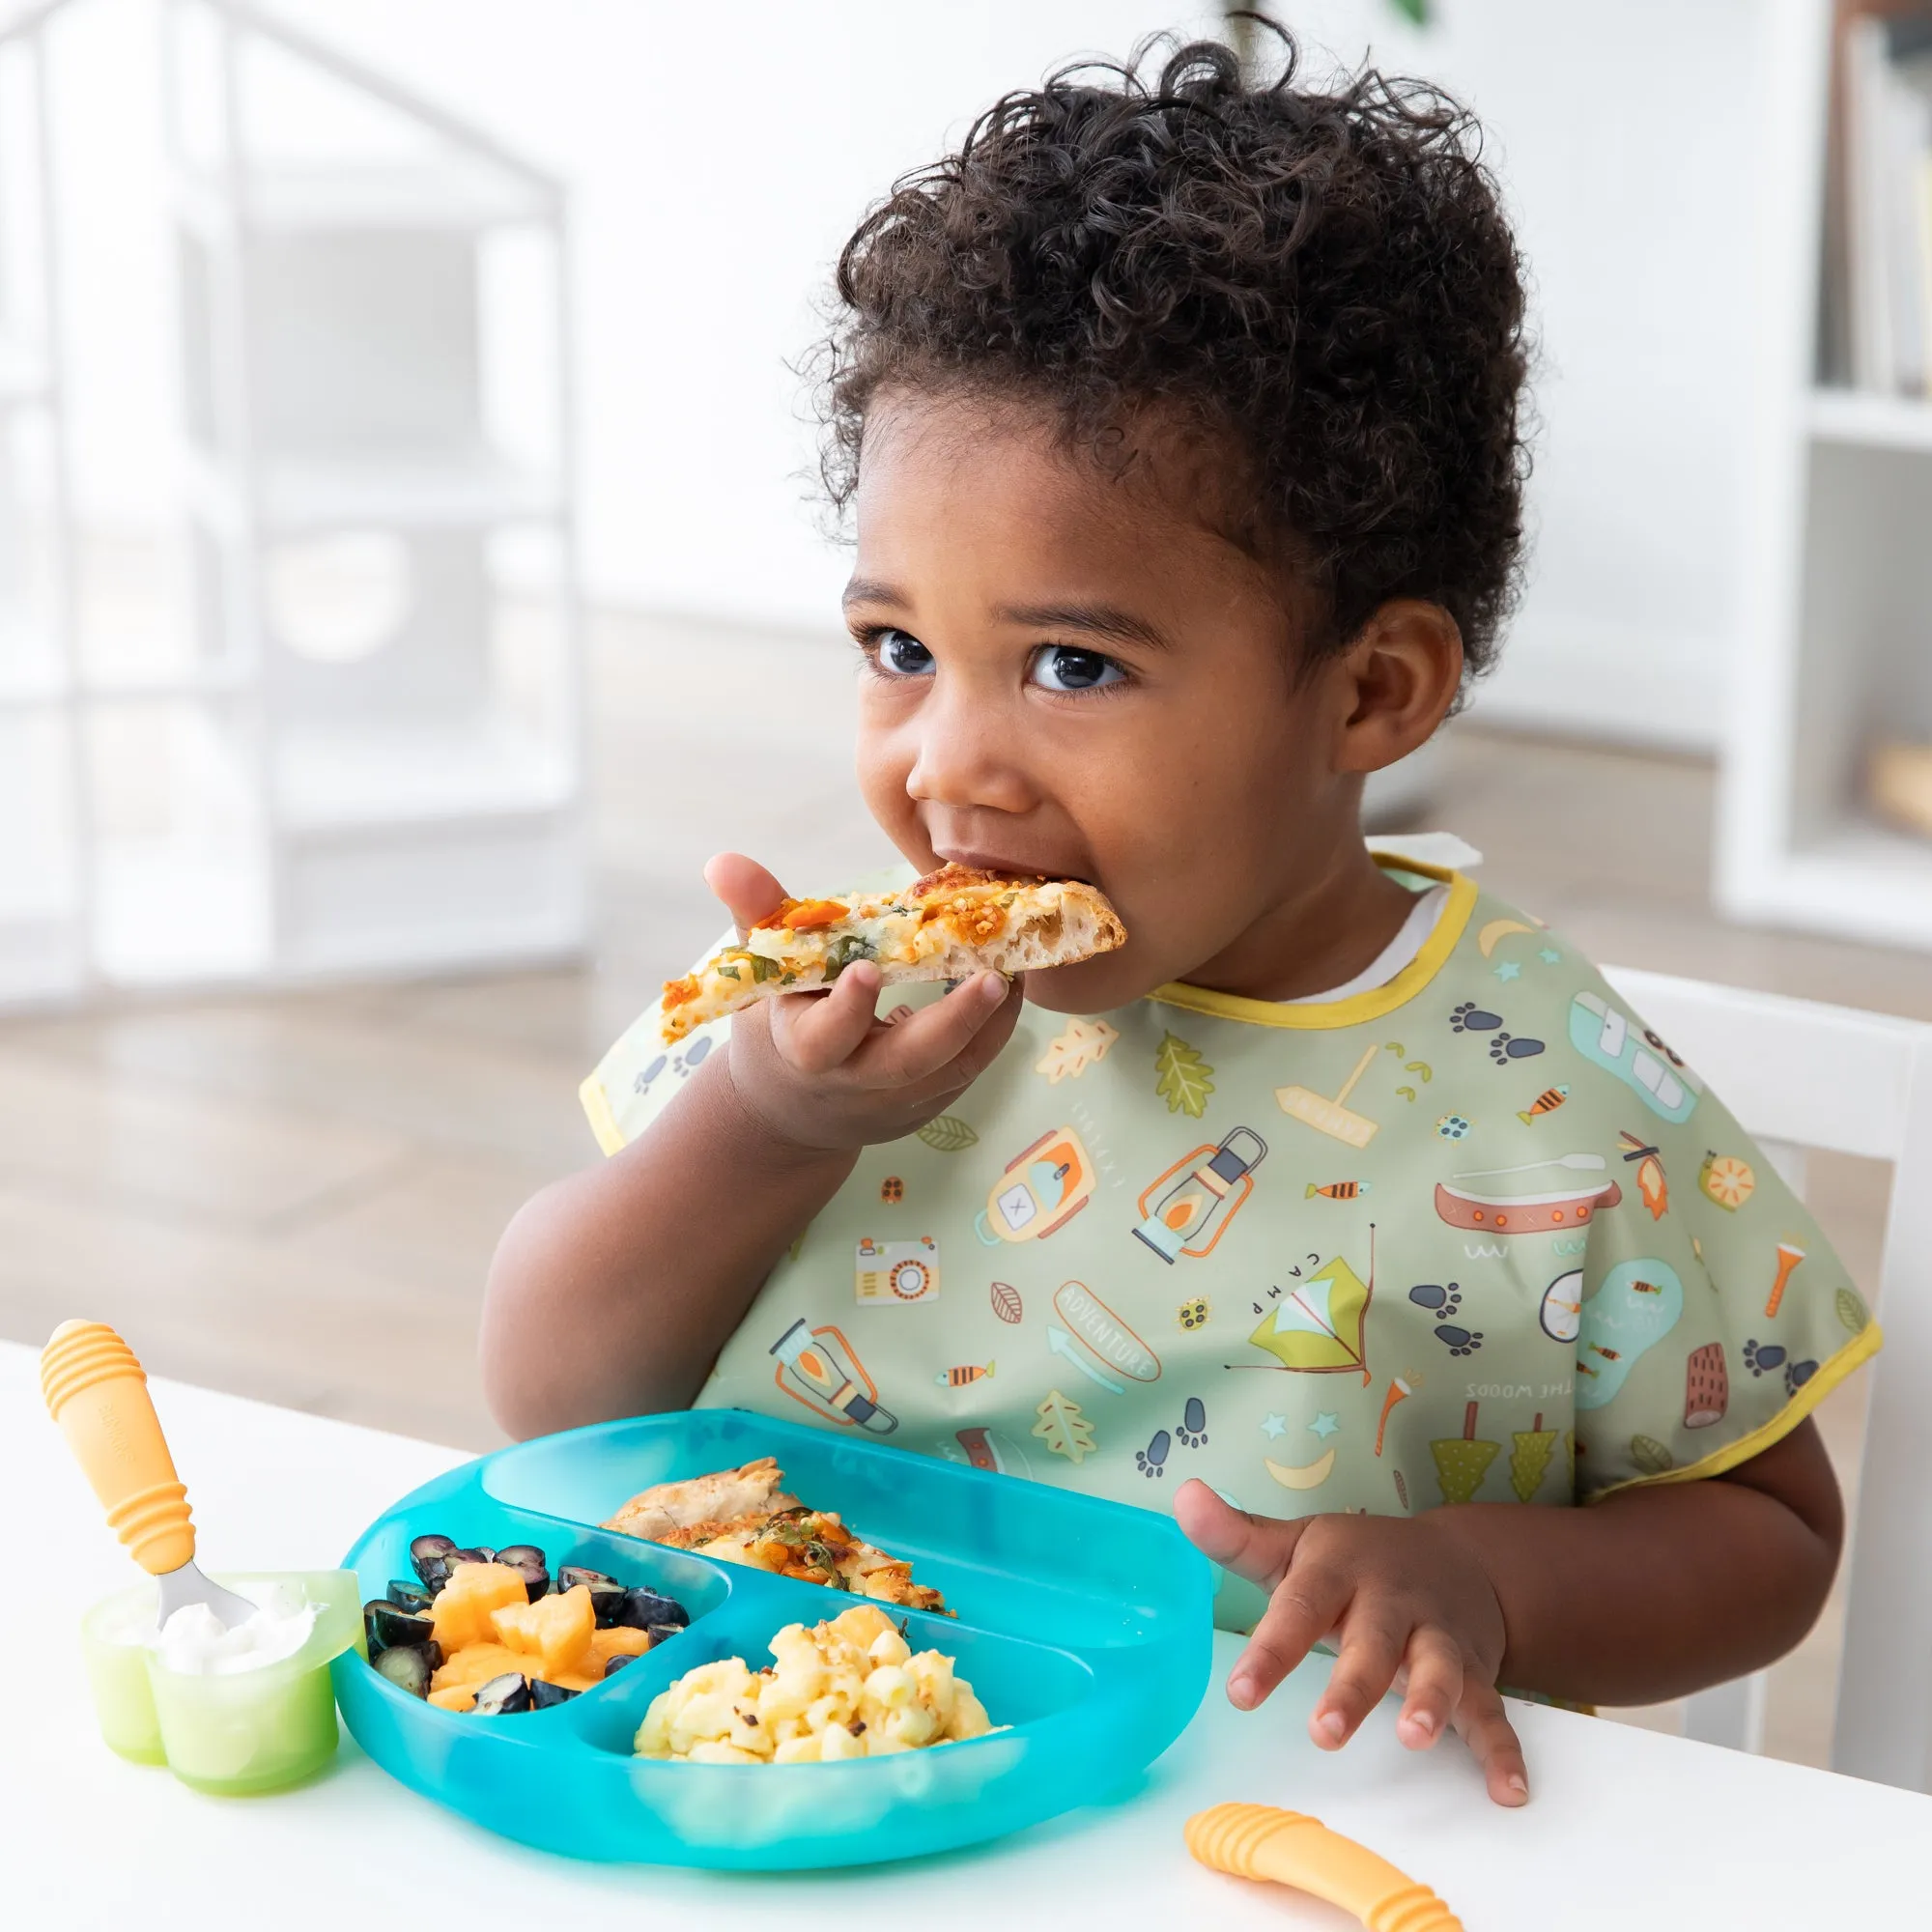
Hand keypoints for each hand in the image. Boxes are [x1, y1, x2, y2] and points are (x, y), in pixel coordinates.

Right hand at [703, 853, 1023, 1154]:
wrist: (791, 1112)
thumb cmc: (776, 1025)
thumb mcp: (760, 976)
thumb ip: (757, 917)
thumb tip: (722, 861)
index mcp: (803, 1049)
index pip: (824, 1038)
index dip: (846, 1009)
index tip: (868, 970)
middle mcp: (854, 1083)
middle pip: (908, 1063)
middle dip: (955, 1022)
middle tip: (996, 975)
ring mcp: (897, 1102)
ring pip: (954, 1070)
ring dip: (993, 1021)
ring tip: (1018, 967)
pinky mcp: (930, 1105)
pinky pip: (970, 1070)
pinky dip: (995, 1029)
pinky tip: (1013, 983)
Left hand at [1173, 1479, 1527, 1805]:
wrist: (1457, 1557)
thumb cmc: (1352, 1562)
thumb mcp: (1294, 1545)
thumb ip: (1236, 1536)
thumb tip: (1184, 1498)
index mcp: (1338, 1569)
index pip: (1301, 1605)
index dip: (1272, 1650)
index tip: (1240, 1694)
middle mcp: (1391, 1600)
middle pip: (1373, 1642)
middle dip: (1353, 1687)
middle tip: (1325, 1732)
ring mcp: (1437, 1635)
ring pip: (1439, 1668)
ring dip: (1431, 1702)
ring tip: (1416, 1739)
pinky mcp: (1474, 1670)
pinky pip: (1492, 1710)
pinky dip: (1504, 1750)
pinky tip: (1508, 1789)